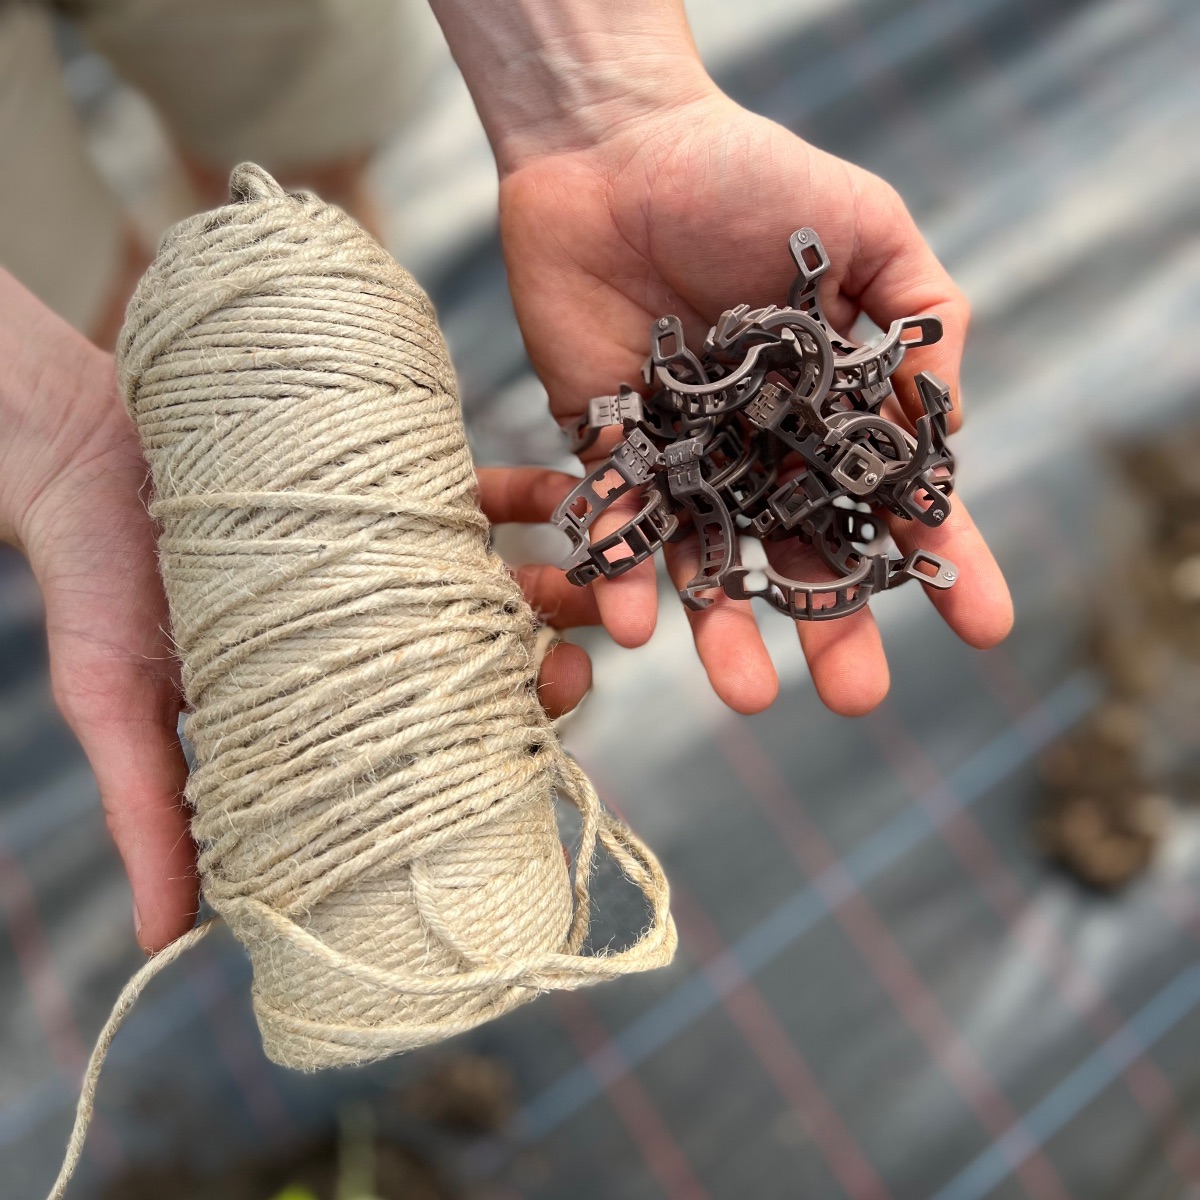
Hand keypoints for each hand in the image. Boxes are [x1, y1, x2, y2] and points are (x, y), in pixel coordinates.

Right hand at [0, 273, 594, 951]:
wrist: (74, 452)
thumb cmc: (92, 581)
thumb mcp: (110, 702)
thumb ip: (148, 809)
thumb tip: (160, 939)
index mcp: (329, 691)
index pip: (428, 733)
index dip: (490, 743)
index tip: (538, 746)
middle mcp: (373, 627)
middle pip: (481, 658)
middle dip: (544, 665)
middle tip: (575, 670)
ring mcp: (388, 552)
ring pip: (501, 578)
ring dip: (562, 585)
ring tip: (599, 584)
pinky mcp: (387, 481)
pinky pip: (480, 491)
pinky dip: (533, 495)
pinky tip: (567, 497)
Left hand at [498, 88, 1012, 715]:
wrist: (617, 150)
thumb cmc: (748, 177)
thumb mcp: (866, 229)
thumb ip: (922, 319)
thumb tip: (952, 426)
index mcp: (832, 409)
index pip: (896, 497)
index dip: (942, 560)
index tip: (985, 627)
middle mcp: (763, 447)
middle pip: (805, 554)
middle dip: (835, 627)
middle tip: (857, 696)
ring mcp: (686, 455)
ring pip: (712, 562)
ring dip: (728, 633)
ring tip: (747, 697)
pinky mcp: (610, 446)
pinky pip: (619, 523)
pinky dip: (625, 573)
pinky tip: (636, 626)